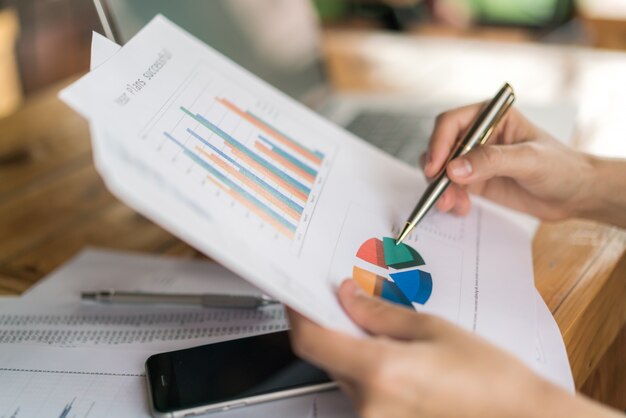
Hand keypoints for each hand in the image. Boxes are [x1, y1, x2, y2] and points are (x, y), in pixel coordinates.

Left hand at [288, 280, 569, 417]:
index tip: (298, 297)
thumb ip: (379, 314)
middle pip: (327, 358)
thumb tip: (346, 297)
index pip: (311, 341)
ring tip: (388, 337)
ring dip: (353, 353)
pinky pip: (362, 397)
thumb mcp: (433, 329)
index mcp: (381, 373)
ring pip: (344, 378)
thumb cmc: (491, 379)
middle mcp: (371, 407)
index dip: (298, 314)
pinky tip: (397, 363)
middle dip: (334, 329)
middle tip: (351, 304)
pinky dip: (368, 375)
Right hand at [423, 104, 594, 220]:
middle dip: (436, 170)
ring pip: (441, 170)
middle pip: (441, 147)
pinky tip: (461, 208)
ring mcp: (474, 159)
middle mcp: (478, 135)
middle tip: (441, 191)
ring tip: (452, 204)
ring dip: (441, 188)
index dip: (439, 143)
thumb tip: (454, 169)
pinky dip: (450, 198)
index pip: (452, 123)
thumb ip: (491, 161)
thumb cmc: (562, 168)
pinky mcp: (475, 181)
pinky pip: (450, 188)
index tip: (436, 167)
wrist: (574, 195)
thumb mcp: (529, 160)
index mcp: (492, 117)